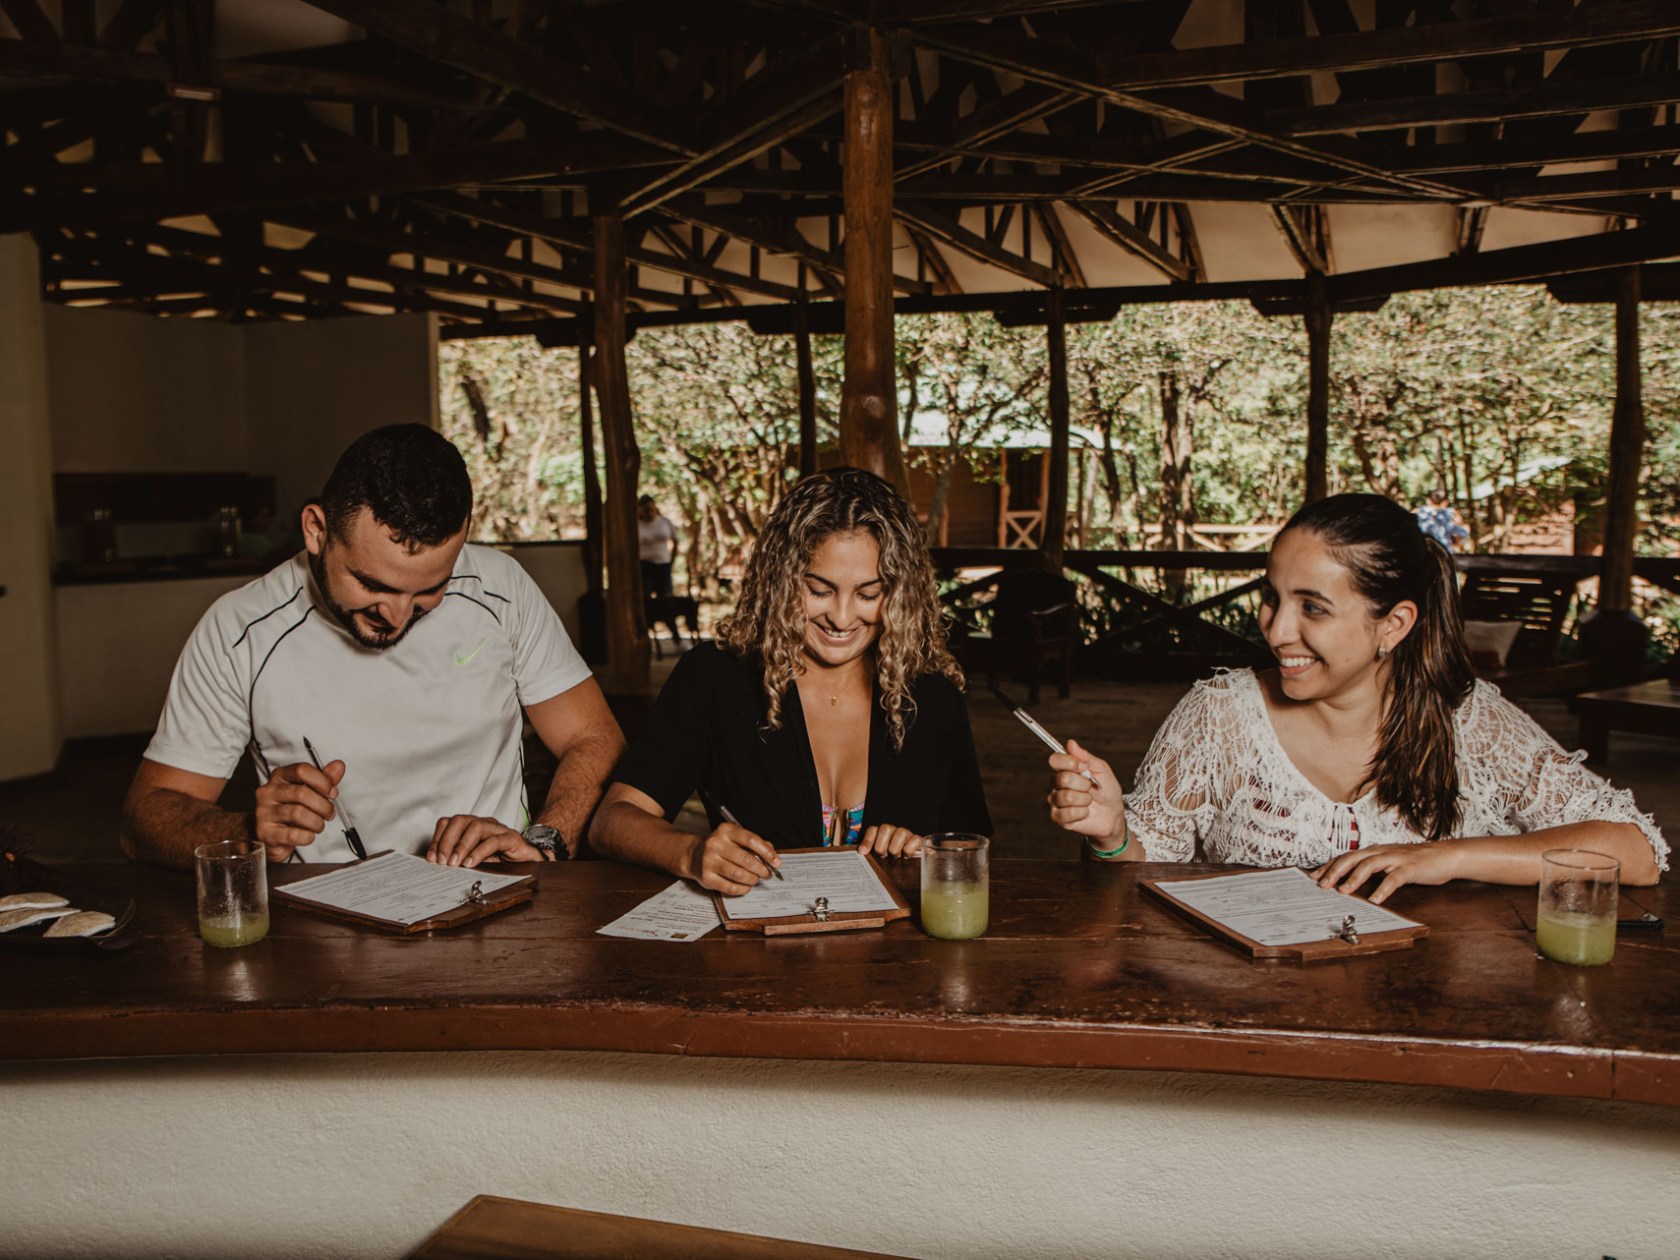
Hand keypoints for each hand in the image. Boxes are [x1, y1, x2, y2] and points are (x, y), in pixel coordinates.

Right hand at [253, 759, 342, 861]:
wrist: (275, 836)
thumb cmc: (292, 809)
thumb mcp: (309, 791)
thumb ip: (324, 779)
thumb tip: (338, 766)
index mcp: (280, 777)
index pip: (301, 770)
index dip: (322, 781)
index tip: (332, 792)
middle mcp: (268, 792)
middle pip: (301, 793)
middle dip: (323, 806)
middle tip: (329, 813)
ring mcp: (264, 812)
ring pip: (298, 814)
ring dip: (317, 822)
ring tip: (318, 825)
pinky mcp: (265, 833)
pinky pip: (293, 835)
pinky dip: (307, 836)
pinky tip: (308, 835)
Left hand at [427, 815, 538, 866]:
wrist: (528, 861)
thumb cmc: (499, 859)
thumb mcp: (473, 859)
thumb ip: (458, 859)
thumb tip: (437, 865)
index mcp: (471, 826)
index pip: (448, 823)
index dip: (437, 839)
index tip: (431, 858)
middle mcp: (483, 823)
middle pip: (459, 820)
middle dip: (447, 841)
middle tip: (442, 862)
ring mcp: (497, 829)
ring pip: (476, 826)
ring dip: (461, 846)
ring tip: (456, 864)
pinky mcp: (511, 838)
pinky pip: (494, 840)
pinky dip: (479, 851)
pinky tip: (471, 863)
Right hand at [688, 823, 780, 894]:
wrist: (694, 855)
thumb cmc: (721, 847)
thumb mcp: (736, 838)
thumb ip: (755, 844)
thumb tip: (772, 856)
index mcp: (726, 831)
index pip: (751, 840)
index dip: (767, 852)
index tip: (776, 862)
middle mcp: (715, 844)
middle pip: (746, 859)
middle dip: (761, 869)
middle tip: (767, 873)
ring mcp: (709, 861)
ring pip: (738, 874)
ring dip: (752, 879)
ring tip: (756, 879)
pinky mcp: (706, 878)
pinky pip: (730, 887)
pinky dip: (743, 889)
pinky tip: (746, 886)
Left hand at [858, 825, 921, 858]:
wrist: (914, 861)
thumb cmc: (894, 859)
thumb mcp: (881, 856)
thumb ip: (871, 852)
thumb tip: (861, 851)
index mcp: (882, 833)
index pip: (873, 830)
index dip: (867, 840)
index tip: (862, 852)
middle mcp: (894, 830)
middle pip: (886, 829)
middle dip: (882, 846)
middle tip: (884, 856)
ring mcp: (907, 833)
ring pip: (900, 833)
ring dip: (896, 849)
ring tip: (896, 856)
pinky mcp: (918, 839)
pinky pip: (915, 839)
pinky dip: (909, 850)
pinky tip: (907, 856)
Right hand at [1046, 739, 1124, 844]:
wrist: (1113, 813)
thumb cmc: (1106, 789)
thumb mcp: (1101, 769)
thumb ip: (1085, 757)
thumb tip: (1071, 743)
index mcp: (1064, 769)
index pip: (1054, 760)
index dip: (1070, 762)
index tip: (1084, 767)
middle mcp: (1056, 784)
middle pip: (1062, 778)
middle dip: (1083, 783)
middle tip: (1090, 787)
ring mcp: (1056, 801)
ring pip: (1066, 797)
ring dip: (1084, 799)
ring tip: (1089, 800)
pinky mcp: (1059, 818)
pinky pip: (1067, 814)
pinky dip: (1082, 813)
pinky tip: (1085, 812)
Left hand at [1312, 842, 1463, 903]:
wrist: (1443, 855)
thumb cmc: (1414, 862)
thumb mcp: (1388, 863)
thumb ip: (1372, 869)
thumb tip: (1350, 880)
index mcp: (1374, 851)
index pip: (1346, 856)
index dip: (1329, 866)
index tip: (1314, 876)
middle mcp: (1381, 852)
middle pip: (1352, 858)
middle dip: (1335, 871)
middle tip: (1322, 885)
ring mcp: (1395, 858)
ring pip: (1369, 865)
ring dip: (1354, 878)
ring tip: (1343, 891)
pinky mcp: (1410, 868)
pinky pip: (1394, 878)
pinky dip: (1383, 889)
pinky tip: (1375, 899)